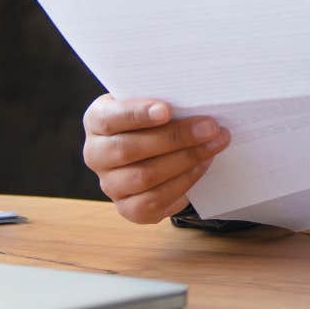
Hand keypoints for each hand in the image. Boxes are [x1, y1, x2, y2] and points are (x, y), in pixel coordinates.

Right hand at [81, 94, 231, 223]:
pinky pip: (154, 201)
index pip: (110, 118)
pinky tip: (202, 165)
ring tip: (213, 145)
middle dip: (175, 138)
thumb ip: (165, 101)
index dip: (137, 114)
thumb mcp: (154, 102)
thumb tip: (196, 101)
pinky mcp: (128, 208)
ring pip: (144, 177)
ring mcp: (110, 184)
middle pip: (129, 150)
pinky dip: (183, 182)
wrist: (158, 151)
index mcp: (97, 121)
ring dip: (185, 160)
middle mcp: (96, 154)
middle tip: (210, 127)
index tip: (167, 110)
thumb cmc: (155, 120)